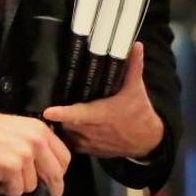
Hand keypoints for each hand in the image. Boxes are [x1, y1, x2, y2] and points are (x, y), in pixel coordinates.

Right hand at [0, 112, 70, 195]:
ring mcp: (25, 154)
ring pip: (32, 185)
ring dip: (16, 185)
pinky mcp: (12, 167)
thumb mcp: (20, 129)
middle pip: (55, 175)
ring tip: (0, 174)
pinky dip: (3, 188)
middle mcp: (36, 141)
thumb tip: (48, 171)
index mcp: (41, 130)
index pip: (64, 157)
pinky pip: (15, 190)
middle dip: (50, 189)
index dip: (60, 173)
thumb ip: (37, 144)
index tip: (53, 182)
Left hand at [42, 43, 163, 158]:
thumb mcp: (136, 89)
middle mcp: (94, 130)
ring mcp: (91, 142)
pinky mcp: (90, 150)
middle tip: (46, 104)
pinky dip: (66, 137)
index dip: (62, 113)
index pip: (79, 114)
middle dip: (57, 116)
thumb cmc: (139, 113)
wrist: (148, 141)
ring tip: (52, 114)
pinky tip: (61, 126)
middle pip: (67, 123)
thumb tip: (136, 45)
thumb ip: (133, 66)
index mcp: (102, 114)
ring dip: (60, 126)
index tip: (48, 111)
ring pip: (67, 135)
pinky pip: (72, 144)